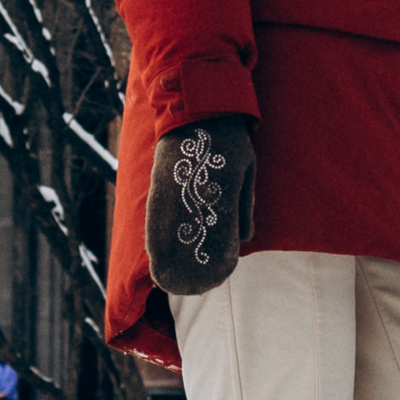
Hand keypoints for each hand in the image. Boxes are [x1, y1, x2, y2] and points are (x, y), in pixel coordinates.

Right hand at [144, 117, 256, 295]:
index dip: (217, 263)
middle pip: (191, 243)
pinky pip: (153, 223)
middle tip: (194, 290)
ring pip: (168, 237)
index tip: (217, 280)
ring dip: (170, 262)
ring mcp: (173, 193)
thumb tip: (244, 239)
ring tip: (172, 283)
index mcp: (222, 192)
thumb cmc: (230, 141)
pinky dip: (155, 244)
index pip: (220, 238)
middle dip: (192, 269)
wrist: (198, 109)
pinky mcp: (157, 188)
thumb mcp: (247, 170)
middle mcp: (196, 196)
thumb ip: (244, 205)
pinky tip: (156, 260)